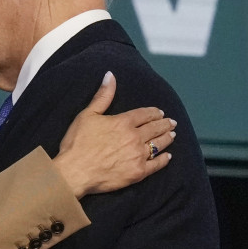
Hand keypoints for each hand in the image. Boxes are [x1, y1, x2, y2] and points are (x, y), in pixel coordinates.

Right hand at [52, 71, 177, 197]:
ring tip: (172, 135)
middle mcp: (135, 137)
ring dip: (167, 139)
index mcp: (123, 122)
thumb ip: (102, 96)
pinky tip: (167, 157)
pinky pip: (156, 164)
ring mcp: (138, 155)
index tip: (160, 112)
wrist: (75, 171)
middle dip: (164, 124)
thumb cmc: (77, 143)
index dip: (154, 113)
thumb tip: (110, 75)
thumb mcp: (87, 115)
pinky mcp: (138, 172)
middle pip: (155, 128)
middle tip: (172, 123)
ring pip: (159, 145)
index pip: (145, 114)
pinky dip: (163, 160)